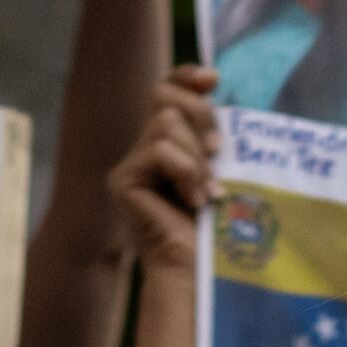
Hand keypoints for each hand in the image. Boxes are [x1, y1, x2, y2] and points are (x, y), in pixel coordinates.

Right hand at [112, 66, 218, 271]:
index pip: (167, 90)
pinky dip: (186, 172)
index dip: (185, 76)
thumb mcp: (223, 169)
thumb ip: (214, 135)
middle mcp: (146, 148)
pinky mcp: (123, 180)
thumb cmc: (219, 227)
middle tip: (217, 150)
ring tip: (209, 192)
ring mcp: (131, 164)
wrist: (198, 270)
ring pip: (166, 124)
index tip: (214, 79)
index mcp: (171, 142)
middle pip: (165, 97)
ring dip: (196, 156)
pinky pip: (160, 151)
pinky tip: (195, 200)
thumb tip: (216, 85)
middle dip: (200, 115)